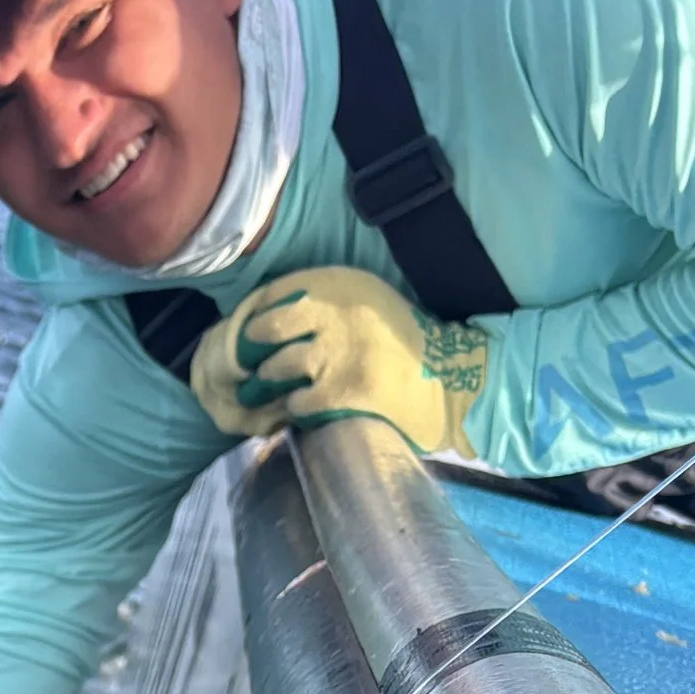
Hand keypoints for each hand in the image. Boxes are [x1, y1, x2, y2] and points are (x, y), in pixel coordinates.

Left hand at [190, 265, 487, 457]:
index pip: (273, 292)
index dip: (252, 318)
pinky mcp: (342, 390)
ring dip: (266, 386)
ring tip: (264, 395)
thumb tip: (265, 315)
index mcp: (341, 283)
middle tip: (247, 368)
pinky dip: (293, 410)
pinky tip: (302, 410)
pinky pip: (295, 402)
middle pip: (266, 328)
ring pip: (275, 368)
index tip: (247, 337)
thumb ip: (321, 303)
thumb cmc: (400, 343)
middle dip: (250, 353)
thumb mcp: (364, 302)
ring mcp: (338, 352)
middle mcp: (336, 311)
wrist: (447, 378)